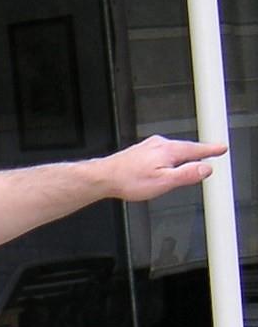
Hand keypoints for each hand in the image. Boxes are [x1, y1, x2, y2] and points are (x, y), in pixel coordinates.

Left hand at [105, 134, 227, 201]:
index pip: (197, 149)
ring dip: (182, 156)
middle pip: (186, 148)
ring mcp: (149, 146)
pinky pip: (161, 152)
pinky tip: (164, 165)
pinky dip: (168, 157)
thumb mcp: (164, 182)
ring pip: (173, 150)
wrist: (103, 177)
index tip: (221, 148)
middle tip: (210, 154)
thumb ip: (187, 175)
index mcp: (169, 150)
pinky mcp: (140, 151)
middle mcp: (160, 144)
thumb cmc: (128, 180)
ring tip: (188, 163)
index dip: (211, 150)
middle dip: (197, 153)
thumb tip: (205, 168)